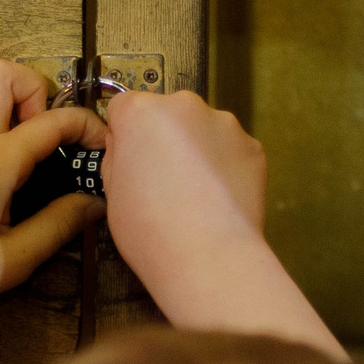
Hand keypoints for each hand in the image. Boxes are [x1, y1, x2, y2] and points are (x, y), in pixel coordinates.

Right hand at [101, 88, 266, 250]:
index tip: (130, 157)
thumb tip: (125, 147)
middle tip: (161, 182)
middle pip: (166, 114)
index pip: (124, 106)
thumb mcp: (111, 193)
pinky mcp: (252, 146)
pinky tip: (216, 199)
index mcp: (142, 112)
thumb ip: (117, 157)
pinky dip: (224, 168)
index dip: (124, 134)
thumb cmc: (153, 232)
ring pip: (201, 131)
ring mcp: (224, 124)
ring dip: (196, 151)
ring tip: (192, 195)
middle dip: (164, 139)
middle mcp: (185, 106)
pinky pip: (230, 150)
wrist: (208, 258)